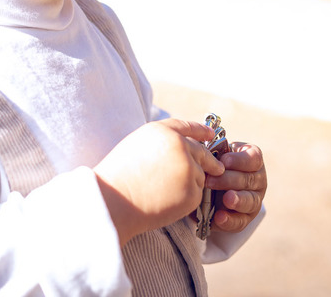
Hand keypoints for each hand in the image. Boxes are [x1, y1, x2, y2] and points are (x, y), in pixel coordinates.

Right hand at [94, 118, 225, 245]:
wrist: (113, 202)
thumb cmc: (118, 176)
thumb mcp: (136, 145)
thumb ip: (161, 141)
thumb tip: (183, 146)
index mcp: (163, 131)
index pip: (187, 126)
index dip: (201, 130)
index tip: (211, 134)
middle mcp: (179, 145)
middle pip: (201, 152)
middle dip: (210, 160)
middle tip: (217, 167)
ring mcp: (187, 168)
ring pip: (199, 175)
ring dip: (191, 182)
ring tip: (165, 192)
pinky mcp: (191, 191)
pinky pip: (196, 195)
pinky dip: (187, 199)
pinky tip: (168, 203)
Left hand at [204, 142, 265, 233]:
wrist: (215, 189)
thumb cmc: (217, 165)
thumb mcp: (218, 155)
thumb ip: (214, 152)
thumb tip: (202, 151)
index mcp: (254, 160)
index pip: (254, 159)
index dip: (239, 160)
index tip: (224, 161)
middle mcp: (258, 180)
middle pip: (248, 180)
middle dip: (228, 180)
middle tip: (210, 181)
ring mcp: (254, 200)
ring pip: (249, 201)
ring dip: (237, 200)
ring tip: (226, 199)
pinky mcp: (245, 218)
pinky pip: (240, 221)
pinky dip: (230, 220)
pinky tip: (219, 217)